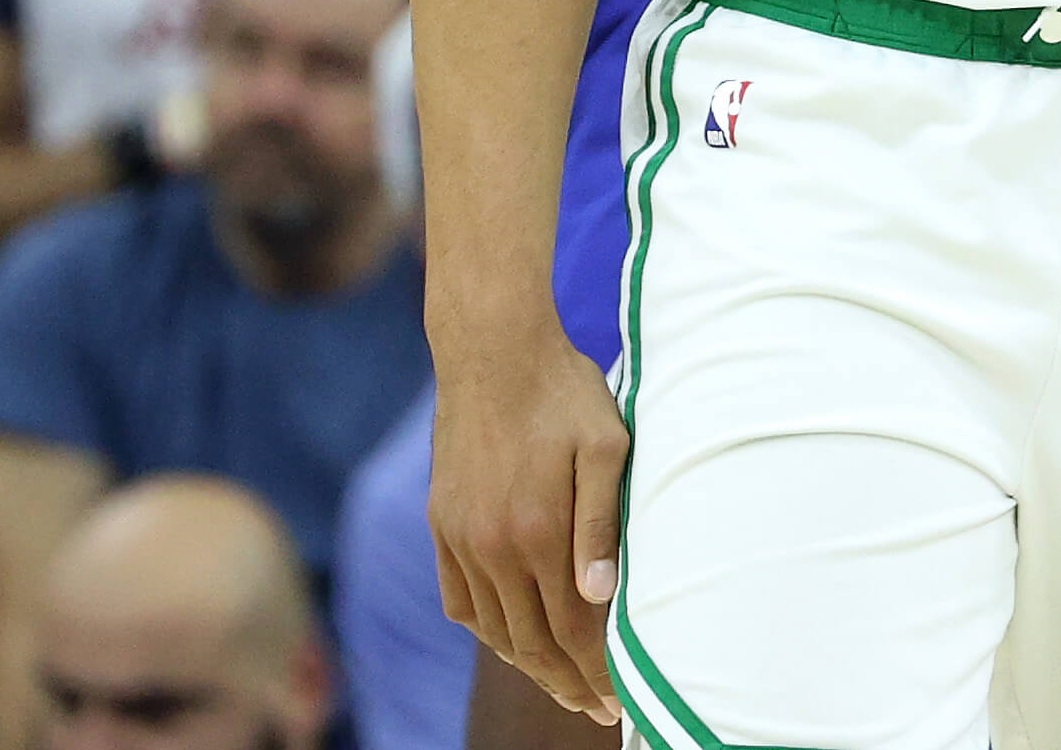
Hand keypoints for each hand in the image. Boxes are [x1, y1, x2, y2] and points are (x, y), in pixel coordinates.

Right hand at [431, 334, 627, 724]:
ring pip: (494, 626)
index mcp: (538, 532)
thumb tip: (601, 598)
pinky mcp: (442, 524)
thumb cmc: (564, 392)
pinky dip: (486, 629)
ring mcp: (461, 537)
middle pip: (532, 640)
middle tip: (598, 709)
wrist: (493, 351)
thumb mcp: (606, 447)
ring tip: (562, 685)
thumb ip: (601, 525)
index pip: (571, 627)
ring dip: (529, 664)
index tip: (618, 700)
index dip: (595, 669)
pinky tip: (509, 641)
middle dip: (568, 681)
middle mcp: (493, 546)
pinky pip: (460, 599)